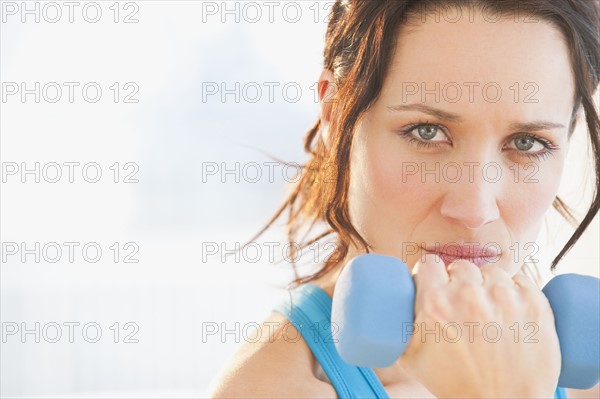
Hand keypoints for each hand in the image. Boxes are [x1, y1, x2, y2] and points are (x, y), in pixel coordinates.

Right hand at [397, 254, 560, 398]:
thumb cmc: (455, 385)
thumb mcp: (409, 357)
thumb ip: (397, 325)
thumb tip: (388, 305)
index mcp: (435, 304)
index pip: (429, 264)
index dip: (431, 273)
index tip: (436, 282)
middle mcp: (469, 296)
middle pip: (461, 266)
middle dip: (459, 281)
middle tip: (462, 303)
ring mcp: (505, 298)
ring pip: (492, 272)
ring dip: (488, 285)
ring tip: (488, 308)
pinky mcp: (534, 304)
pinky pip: (521, 279)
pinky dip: (516, 289)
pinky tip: (511, 307)